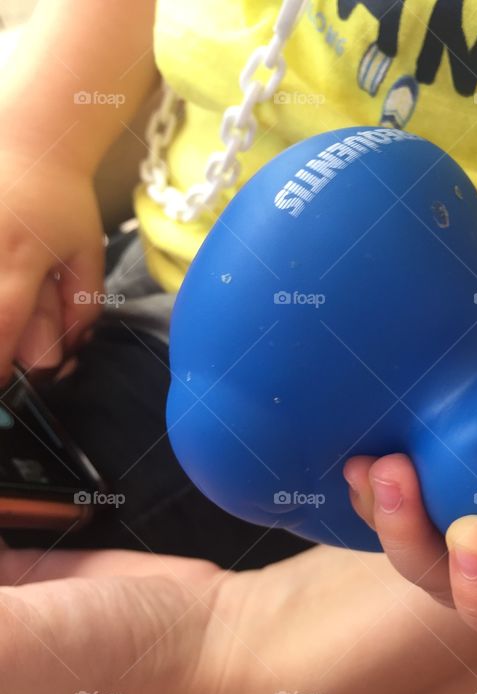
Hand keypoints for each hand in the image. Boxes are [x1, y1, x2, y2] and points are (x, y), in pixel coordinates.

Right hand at [0, 146, 104, 382]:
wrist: (29, 142)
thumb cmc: (61, 204)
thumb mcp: (86, 252)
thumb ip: (81, 305)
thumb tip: (66, 353)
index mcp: (23, 258)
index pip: (5, 322)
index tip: (2, 385)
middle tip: (3, 367)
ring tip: (6, 334)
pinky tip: (0, 293)